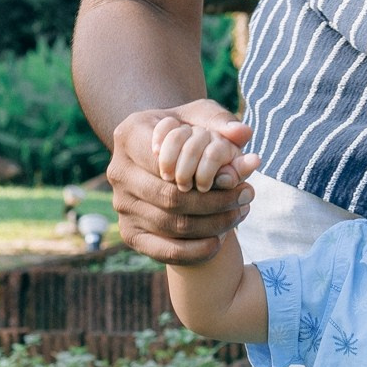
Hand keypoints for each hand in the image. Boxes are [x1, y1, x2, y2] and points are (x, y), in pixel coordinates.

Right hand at [109, 99, 255, 264]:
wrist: (164, 155)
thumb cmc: (186, 131)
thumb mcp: (202, 116)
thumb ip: (221, 121)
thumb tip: (243, 133)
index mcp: (129, 135)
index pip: (168, 160)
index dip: (205, 173)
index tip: (237, 177)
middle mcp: (118, 171)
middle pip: (171, 197)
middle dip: (215, 202)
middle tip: (247, 197)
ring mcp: (121, 204)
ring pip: (171, 225)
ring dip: (211, 225)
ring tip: (239, 214)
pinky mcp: (129, 232)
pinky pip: (163, 250)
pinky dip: (194, 251)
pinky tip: (219, 242)